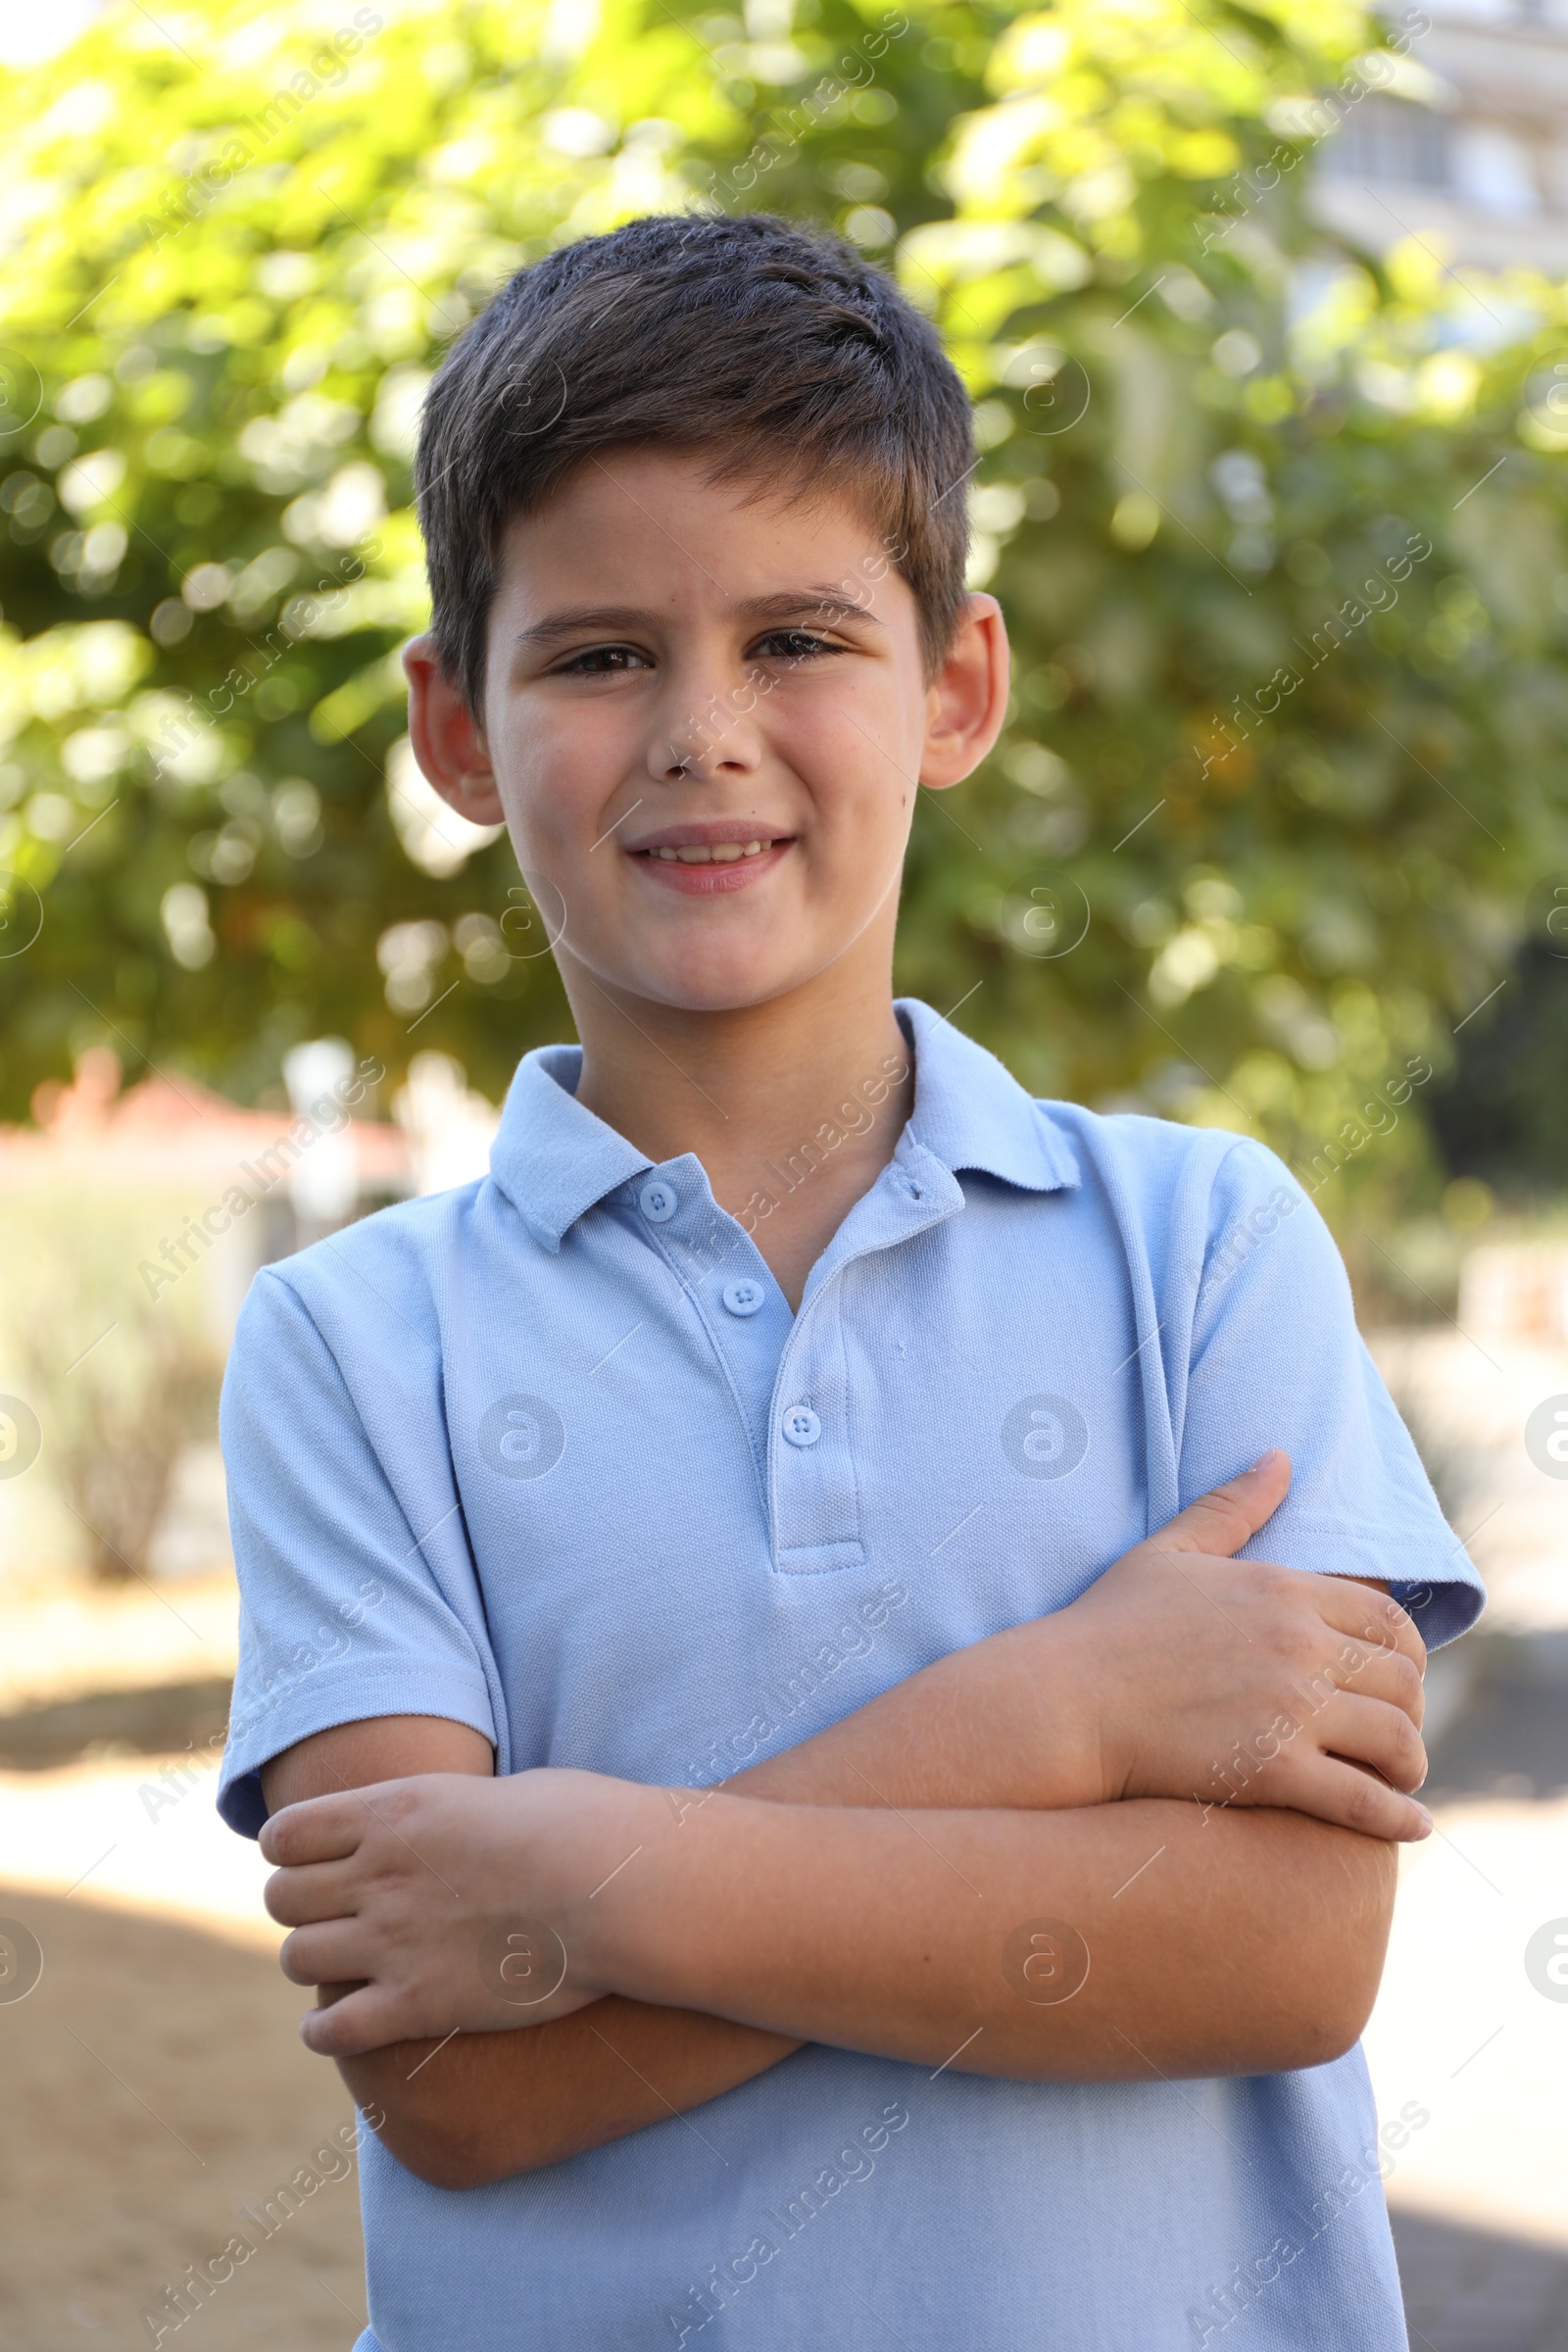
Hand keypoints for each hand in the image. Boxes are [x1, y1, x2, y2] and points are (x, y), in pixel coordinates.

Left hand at [260, 1767, 658, 2057]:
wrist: (619, 1888)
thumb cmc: (586, 1826)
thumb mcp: (506, 1792)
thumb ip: (459, 1812)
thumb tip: (465, 1823)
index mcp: (394, 1810)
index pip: (285, 1834)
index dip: (292, 1852)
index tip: (317, 1865)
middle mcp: (378, 1873)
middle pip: (282, 1899)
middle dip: (303, 1910)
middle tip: (337, 1919)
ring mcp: (391, 1941)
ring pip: (297, 1960)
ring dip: (316, 1966)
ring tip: (346, 1971)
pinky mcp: (415, 2005)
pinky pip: (329, 2029)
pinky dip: (326, 2032)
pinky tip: (347, 2027)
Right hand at [1054, 1450, 1430, 1839]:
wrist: (1065, 1700)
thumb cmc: (1109, 1625)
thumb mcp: (1172, 1552)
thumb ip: (1233, 1506)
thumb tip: (1280, 1456)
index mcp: (1283, 1591)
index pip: (1389, 1620)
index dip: (1407, 1653)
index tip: (1398, 1676)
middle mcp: (1298, 1646)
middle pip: (1403, 1679)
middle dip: (1412, 1708)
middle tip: (1397, 1730)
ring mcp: (1289, 1710)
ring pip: (1396, 1737)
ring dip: (1410, 1762)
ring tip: (1401, 1778)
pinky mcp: (1272, 1771)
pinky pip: (1364, 1799)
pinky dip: (1398, 1815)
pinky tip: (1411, 1826)